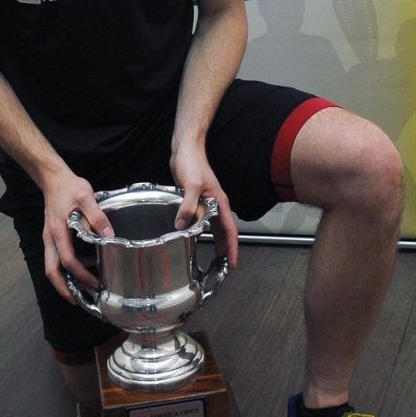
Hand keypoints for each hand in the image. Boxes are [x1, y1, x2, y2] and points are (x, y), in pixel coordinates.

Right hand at [41, 171, 113, 302]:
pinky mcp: (51, 236)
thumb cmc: (69, 187)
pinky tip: (80, 267)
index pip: (67, 260)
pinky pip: (54, 257)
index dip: (80, 274)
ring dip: (63, 280)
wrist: (53, 178)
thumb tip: (109, 237)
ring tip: (80, 289)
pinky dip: (64, 268)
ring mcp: (48, 238)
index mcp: (58, 231)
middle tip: (77, 300)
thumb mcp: (86, 197)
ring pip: (51, 266)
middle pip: (51, 271)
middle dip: (63, 288)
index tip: (94, 282)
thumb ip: (97, 217)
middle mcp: (50, 238)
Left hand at [170, 143, 238, 268]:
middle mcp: (215, 204)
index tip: (232, 263)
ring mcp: (206, 202)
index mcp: (219, 201)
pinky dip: (199, 230)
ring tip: (214, 258)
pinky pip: (200, 220)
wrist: (185, 149)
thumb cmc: (192, 162)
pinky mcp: (195, 200)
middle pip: (224, 231)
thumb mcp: (190, 185)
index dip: (232, 248)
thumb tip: (182, 227)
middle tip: (224, 267)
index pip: (229, 229)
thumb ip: (187, 206)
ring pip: (213, 227)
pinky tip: (194, 237)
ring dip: (215, 241)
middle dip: (226, 249)